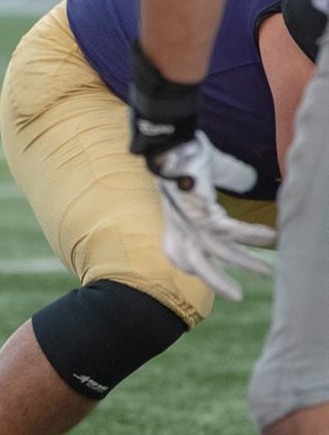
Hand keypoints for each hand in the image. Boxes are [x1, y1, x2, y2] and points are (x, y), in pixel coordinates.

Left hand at [153, 132, 275, 300]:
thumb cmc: (183, 158)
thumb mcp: (198, 180)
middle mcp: (181, 225)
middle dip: (216, 281)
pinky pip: (230, 230)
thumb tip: (242, 182)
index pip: (176, 253)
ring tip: (266, 272)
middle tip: (237, 297)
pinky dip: (250, 234)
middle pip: (196, 262)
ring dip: (244, 262)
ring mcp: (192, 219)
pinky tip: (270, 235)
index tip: (196, 268)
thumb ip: (220, 186)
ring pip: (219, 251)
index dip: (186, 264)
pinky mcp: (203, 211)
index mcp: (174, 220)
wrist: (172, 144)